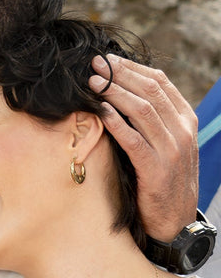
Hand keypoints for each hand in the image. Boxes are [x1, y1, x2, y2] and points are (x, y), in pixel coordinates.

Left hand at [90, 54, 198, 240]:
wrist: (174, 219)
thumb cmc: (161, 176)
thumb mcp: (163, 142)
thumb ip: (149, 118)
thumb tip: (118, 90)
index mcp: (185, 119)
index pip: (160, 82)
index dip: (132, 67)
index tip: (108, 59)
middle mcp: (182, 131)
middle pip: (150, 90)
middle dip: (120, 74)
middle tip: (95, 64)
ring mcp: (171, 150)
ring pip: (143, 110)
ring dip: (115, 93)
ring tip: (93, 82)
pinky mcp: (156, 169)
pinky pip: (134, 140)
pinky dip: (116, 123)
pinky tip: (99, 111)